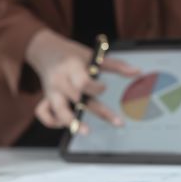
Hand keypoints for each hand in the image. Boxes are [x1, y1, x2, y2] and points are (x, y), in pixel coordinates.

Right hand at [25, 31, 139, 132]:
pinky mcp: (45, 99)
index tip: (103, 88)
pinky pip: (44, 114)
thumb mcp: (93, 55)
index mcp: (72, 67)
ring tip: (86, 132)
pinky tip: (65, 124)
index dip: (95, 88)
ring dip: (72, 122)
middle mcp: (61, 81)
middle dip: (99, 111)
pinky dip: (53, 121)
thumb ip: (115, 65)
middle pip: (78, 99)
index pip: (83, 82)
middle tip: (118, 122)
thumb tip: (136, 72)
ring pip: (59, 110)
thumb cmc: (71, 54)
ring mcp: (51, 91)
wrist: (45, 49)